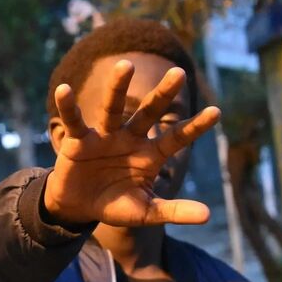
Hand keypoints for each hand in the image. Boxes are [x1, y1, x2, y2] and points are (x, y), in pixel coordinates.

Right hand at [44, 60, 219, 225]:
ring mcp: (105, 136)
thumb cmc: (116, 205)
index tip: (217, 112)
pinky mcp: (79, 140)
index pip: (176, 138)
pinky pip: (75, 121)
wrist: (82, 207)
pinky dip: (69, 107)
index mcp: (150, 155)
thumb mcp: (146, 211)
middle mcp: (130, 139)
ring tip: (125, 65)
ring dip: (117, 88)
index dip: (195, 127)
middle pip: (149, 113)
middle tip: (179, 73)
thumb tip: (208, 216)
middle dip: (162, 94)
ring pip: (113, 109)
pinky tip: (64, 90)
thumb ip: (174, 211)